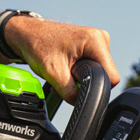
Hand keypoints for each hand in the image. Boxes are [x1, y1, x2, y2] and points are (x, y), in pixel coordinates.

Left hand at [4, 17, 120, 103]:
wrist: (27, 35)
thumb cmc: (38, 46)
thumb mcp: (54, 74)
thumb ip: (71, 93)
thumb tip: (81, 105)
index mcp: (96, 41)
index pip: (112, 76)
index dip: (98, 88)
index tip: (79, 86)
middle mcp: (101, 39)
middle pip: (106, 75)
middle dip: (87, 82)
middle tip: (66, 75)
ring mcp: (97, 42)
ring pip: (99, 72)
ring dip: (82, 77)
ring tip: (65, 70)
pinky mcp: (92, 46)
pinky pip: (94, 66)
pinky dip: (81, 71)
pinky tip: (67, 67)